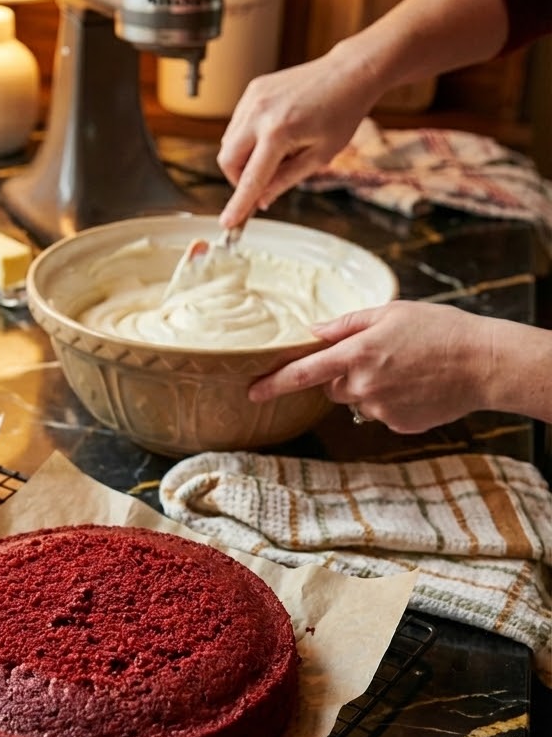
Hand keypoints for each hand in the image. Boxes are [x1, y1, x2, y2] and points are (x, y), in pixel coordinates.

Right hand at [217, 50, 379, 228]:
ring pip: (228, 143)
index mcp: (279, 132)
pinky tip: (271, 135)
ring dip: (242, 158)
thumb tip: (262, 200)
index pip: (251, 178)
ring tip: (273, 154)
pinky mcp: (253, 91)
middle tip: (261, 182)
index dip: (238, 204)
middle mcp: (260, 113)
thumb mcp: (320, 156)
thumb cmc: (342, 113)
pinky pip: (236, 125)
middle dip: (238, 178)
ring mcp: (254, 99)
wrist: (349, 73)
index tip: (228, 222)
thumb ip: (286, 180)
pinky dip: (246, 139)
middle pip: (227, 160)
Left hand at [247, 301, 496, 433]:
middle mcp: (362, 386)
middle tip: (380, 357)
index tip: (251, 392)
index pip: (302, 373)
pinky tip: (416, 386)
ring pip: (357, 401)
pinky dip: (392, 401)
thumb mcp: (391, 312)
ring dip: (369, 387)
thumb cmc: (440, 329)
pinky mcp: (398, 424)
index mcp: (356, 354)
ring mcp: (380, 409)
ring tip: (405, 370)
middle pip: (331, 387)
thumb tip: (313, 332)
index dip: (274, 384)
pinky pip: (381, 413)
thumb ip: (347, 324)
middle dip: (344, 375)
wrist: (485, 363)